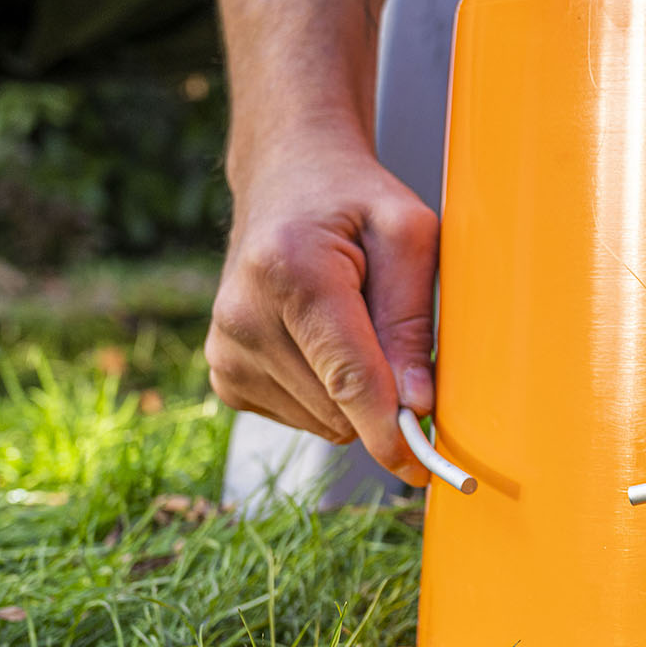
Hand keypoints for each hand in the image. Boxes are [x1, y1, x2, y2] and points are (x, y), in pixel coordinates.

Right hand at [205, 136, 438, 483]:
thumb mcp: (410, 234)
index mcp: (291, 271)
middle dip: (384, 392)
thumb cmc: (356, 201)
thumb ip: (411, 320)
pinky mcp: (223, 374)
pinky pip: (301, 419)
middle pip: (340, 407)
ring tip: (348, 320)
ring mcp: (224, 348)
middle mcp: (243, 315)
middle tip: (390, 330)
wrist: (288, 178)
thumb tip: (416, 405)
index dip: (390, 430)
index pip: (350, 377)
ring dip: (354, 390)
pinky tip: (320, 339)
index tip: (422, 467)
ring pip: (324, 421)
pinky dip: (326, 393)